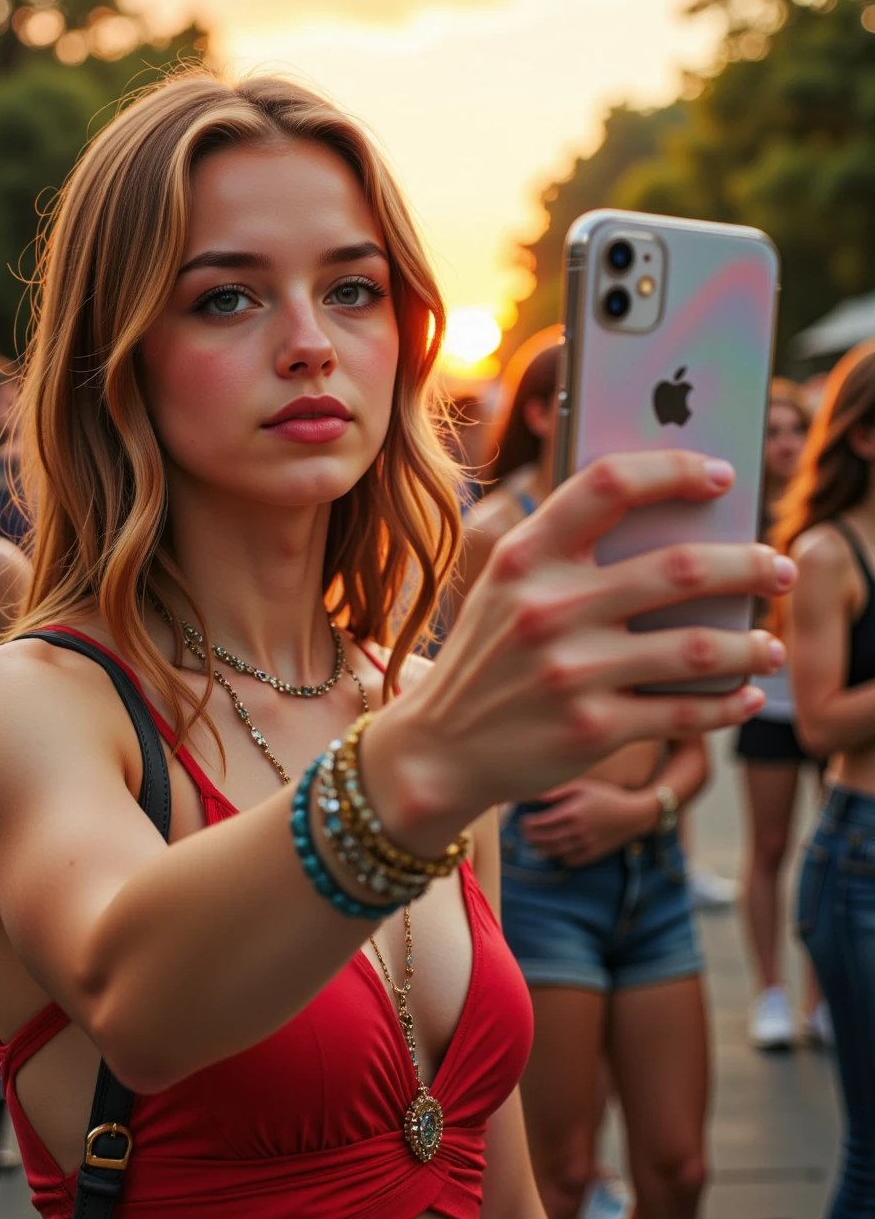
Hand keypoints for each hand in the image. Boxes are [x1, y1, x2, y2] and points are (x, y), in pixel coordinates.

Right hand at [367, 450, 793, 848]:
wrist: (439, 749)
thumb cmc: (491, 655)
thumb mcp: (507, 587)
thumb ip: (569, 551)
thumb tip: (680, 525)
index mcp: (525, 555)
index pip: (609, 484)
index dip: (674, 469)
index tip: (720, 475)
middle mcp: (548, 607)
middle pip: (680, 566)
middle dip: (747, 565)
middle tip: (778, 568)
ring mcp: (572, 672)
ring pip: (698, 647)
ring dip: (752, 644)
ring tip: (771, 644)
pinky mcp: (592, 730)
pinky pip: (686, 712)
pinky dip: (728, 703)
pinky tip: (745, 694)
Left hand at [523, 780, 651, 865]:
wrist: (634, 815)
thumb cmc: (606, 796)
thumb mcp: (583, 787)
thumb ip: (558, 791)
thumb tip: (535, 796)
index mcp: (573, 812)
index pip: (542, 823)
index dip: (529, 824)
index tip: (523, 821)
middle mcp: (578, 831)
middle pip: (546, 839)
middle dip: (531, 838)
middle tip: (525, 834)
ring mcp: (586, 845)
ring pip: (556, 852)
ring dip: (542, 849)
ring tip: (535, 844)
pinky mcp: (593, 854)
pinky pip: (571, 860)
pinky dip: (560, 858)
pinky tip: (555, 852)